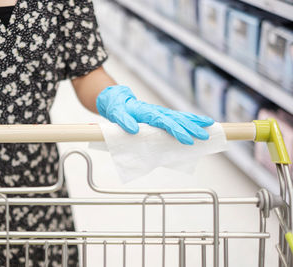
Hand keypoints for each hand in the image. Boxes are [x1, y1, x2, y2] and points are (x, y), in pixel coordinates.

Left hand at [96, 85, 213, 144]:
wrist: (118, 101)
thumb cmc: (117, 110)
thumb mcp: (116, 115)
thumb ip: (124, 122)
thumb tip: (133, 129)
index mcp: (148, 113)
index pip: (165, 123)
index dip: (176, 131)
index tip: (186, 140)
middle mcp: (157, 112)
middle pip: (177, 119)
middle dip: (191, 128)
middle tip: (204, 136)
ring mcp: (161, 112)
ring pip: (181, 116)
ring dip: (195, 121)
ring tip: (210, 126)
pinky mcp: (163, 115)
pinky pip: (179, 117)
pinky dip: (191, 119)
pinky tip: (202, 122)